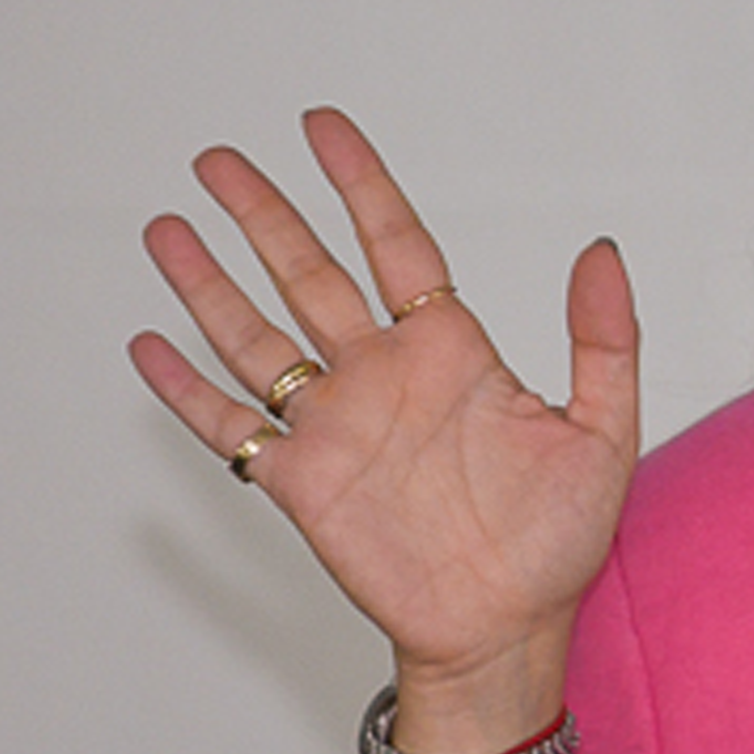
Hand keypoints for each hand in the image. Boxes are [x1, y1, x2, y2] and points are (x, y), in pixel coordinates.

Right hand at [131, 109, 640, 721]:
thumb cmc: (559, 538)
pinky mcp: (300, 480)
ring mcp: (335, 423)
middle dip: (264, 214)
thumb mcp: (603, 429)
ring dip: (209, 284)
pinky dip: (184, 387)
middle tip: (217, 158)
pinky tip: (147, 343)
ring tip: (167, 227)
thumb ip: (605, 339)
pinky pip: (229, 425)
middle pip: (307, 274)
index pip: (395, 244)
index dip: (360, 184)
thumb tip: (601, 249)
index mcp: (451, 350)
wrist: (511, 627)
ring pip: (255, 336)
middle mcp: (383, 375)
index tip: (321, 126)